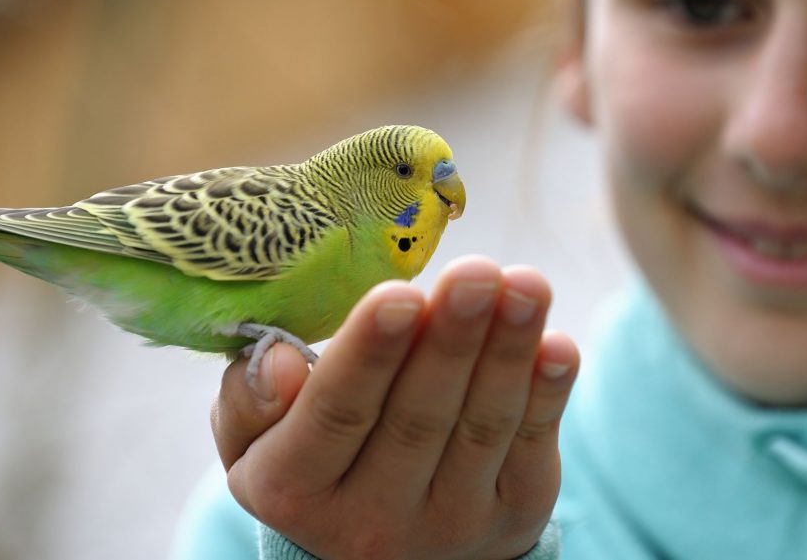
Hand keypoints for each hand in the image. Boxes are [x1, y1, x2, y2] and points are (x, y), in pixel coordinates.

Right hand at [211, 255, 579, 559]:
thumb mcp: (255, 440)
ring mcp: (450, 524)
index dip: (369, 355)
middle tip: (474, 273)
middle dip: (450, 341)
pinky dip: (548, 393)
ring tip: (526, 285)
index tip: (399, 294)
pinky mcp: (512, 515)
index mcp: (296, 489)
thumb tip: (278, 361)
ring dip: (508, 352)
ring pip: (482, 428)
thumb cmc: (315, 457)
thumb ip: (249, 400)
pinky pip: (532, 448)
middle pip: (417, 419)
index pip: (335, 415)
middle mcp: (372, 520)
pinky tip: (557, 343)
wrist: (383, 545)